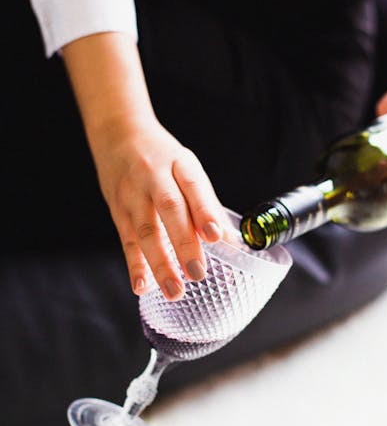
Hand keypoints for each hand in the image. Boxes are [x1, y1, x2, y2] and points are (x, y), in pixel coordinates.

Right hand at [62, 32, 227, 301]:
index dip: (204, 212)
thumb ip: (206, 204)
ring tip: (175, 291)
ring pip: (145, 231)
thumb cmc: (161, 158)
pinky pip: (125, 240)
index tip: (216, 236)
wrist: (118, 134)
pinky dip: (134, 265)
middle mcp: (153, 177)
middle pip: (169, 211)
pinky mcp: (117, 211)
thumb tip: (230, 240)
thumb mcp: (187, 169)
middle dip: (184, 244)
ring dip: (160, 264)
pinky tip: (141, 286)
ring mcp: (132, 194)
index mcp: (179, 164)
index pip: (193, 186)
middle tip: (198, 274)